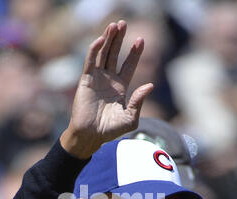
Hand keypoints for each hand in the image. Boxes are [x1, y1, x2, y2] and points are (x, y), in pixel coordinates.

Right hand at [60, 21, 153, 158]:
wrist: (91, 136)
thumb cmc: (110, 131)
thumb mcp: (130, 118)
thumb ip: (139, 102)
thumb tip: (150, 85)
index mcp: (120, 87)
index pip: (129, 65)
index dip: (134, 52)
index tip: (141, 40)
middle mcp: (109, 80)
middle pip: (115, 54)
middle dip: (120, 39)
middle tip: (124, 23)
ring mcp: (97, 79)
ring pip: (103, 54)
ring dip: (109, 39)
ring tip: (115, 25)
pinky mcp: (86, 80)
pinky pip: (91, 61)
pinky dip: (95, 49)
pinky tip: (102, 39)